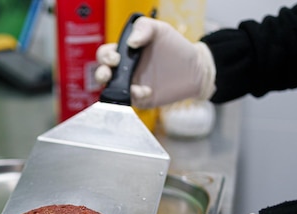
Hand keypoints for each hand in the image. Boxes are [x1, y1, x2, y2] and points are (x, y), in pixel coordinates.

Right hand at [94, 17, 215, 107]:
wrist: (195, 69)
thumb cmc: (176, 47)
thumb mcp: (160, 30)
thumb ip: (144, 28)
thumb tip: (130, 43)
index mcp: (125, 53)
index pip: (105, 54)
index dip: (105, 57)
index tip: (116, 58)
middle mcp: (125, 70)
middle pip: (101, 74)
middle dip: (101, 74)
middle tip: (108, 74)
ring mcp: (131, 85)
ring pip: (111, 91)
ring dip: (114, 89)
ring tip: (131, 87)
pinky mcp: (140, 99)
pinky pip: (130, 101)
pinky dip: (135, 97)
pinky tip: (147, 91)